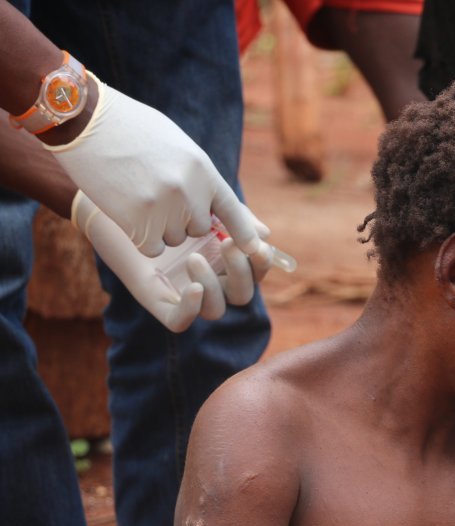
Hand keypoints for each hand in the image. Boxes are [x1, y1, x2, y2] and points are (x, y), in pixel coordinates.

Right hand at [45, 76, 265, 257]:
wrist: (85, 120)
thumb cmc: (131, 128)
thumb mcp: (177, 145)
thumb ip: (202, 178)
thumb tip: (229, 214)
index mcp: (203, 170)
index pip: (233, 210)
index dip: (244, 233)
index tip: (256, 251)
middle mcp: (189, 191)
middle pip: (198, 229)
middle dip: (182, 221)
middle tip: (156, 195)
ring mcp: (163, 208)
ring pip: (174, 239)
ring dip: (158, 228)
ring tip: (138, 196)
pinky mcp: (136, 222)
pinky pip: (151, 248)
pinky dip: (141, 238)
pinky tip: (127, 212)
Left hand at [73, 192, 267, 332]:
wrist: (113, 198)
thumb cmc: (159, 198)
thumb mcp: (202, 201)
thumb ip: (233, 215)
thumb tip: (264, 235)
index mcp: (223, 259)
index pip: (254, 271)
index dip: (261, 264)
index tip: (258, 246)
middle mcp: (208, 279)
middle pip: (241, 294)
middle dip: (240, 274)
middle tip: (225, 246)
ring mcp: (183, 292)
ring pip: (215, 309)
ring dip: (212, 287)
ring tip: (194, 257)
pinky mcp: (157, 301)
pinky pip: (180, 321)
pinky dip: (191, 309)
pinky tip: (192, 288)